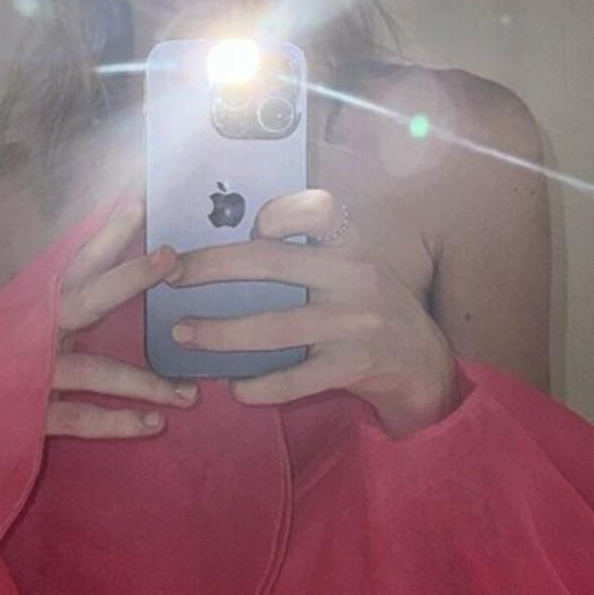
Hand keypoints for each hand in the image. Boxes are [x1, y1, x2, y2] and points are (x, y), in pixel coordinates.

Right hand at [46, 195, 198, 439]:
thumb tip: (120, 234)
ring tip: (189, 393)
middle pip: (87, 298)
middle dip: (129, 277)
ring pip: (95, 369)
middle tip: (171, 258)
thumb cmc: (9, 352)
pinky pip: (79, 418)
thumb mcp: (35, 311)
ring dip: (144, 382)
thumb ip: (75, 283)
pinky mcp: (32, 414)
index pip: (80, 257)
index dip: (108, 230)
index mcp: (43, 299)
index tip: (139, 200)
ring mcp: (35, 372)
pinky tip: (154, 425)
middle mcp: (39, 329)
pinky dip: (116, 422)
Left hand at [165, 189, 461, 437]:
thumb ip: (308, 252)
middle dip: (213, 268)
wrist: (421, 362)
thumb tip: (227, 245)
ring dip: (220, 333)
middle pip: (273, 265)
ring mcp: (355, 324)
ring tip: (182, 334)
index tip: (252, 226)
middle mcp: (356, 277)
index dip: (279, 211)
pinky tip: (234, 387)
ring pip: (275, 328)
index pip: (320, 208)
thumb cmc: (370, 305)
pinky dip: (258, 386)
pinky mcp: (353, 367)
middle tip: (172, 276)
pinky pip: (295, 379)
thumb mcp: (353, 265)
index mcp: (353, 244)